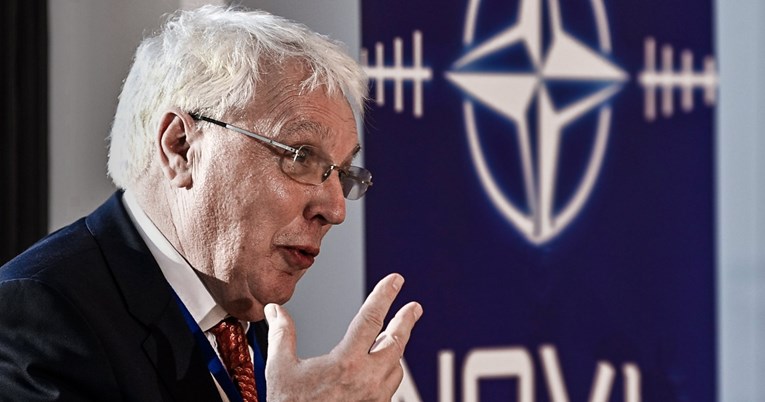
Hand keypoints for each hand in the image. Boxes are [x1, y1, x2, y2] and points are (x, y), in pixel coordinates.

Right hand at [265, 273, 422, 400]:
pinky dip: (389, 372)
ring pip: (395, 367)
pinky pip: (390, 388)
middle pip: (395, 343)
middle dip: (405, 321)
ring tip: (393, 337)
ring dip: (395, 349)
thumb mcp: (280, 370)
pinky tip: (383, 369)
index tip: (396, 281)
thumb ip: (282, 336)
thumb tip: (275, 311)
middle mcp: (367, 380)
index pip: (371, 319)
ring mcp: (375, 399)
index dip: (385, 295)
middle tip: (414, 307)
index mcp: (346, 363)